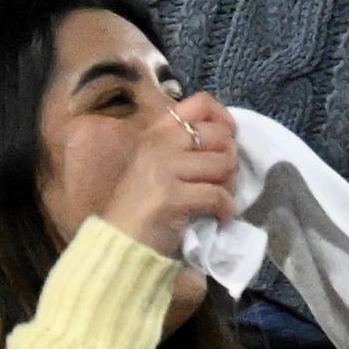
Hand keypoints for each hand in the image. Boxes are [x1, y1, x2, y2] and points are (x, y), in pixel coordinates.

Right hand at [100, 91, 238, 258]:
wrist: (118, 245)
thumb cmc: (140, 208)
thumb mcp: (156, 165)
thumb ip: (182, 147)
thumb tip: (226, 139)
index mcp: (155, 133)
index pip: (200, 103)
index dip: (224, 119)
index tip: (227, 141)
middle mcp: (158, 144)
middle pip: (219, 136)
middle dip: (230, 160)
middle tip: (222, 181)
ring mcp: (163, 169)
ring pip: (223, 164)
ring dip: (230, 186)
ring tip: (220, 200)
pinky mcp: (171, 197)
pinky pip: (217, 195)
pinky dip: (225, 209)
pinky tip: (218, 217)